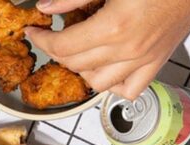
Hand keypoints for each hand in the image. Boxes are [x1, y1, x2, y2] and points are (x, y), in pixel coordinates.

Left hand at [26, 0, 189, 99]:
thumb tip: (46, 7)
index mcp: (114, 27)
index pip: (64, 47)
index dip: (43, 41)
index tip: (33, 32)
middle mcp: (127, 51)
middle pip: (77, 65)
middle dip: (57, 52)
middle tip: (53, 37)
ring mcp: (143, 62)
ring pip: (98, 83)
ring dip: (82, 70)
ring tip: (79, 52)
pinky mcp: (156, 65)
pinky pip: (128, 90)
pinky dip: (112, 85)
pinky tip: (107, 69)